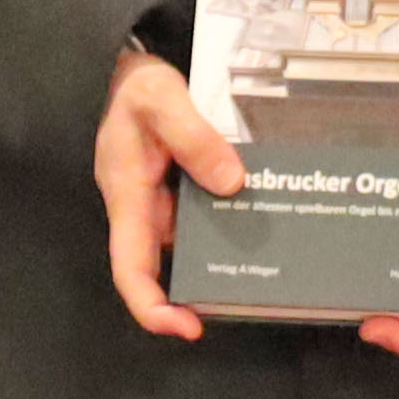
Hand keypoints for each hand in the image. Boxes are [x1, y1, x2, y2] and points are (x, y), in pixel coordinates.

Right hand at [92, 49, 244, 341]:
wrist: (131, 71)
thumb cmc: (135, 85)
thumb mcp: (161, 99)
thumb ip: (193, 138)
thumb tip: (231, 183)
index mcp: (127, 198)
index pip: (130, 270)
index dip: (152, 308)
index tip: (188, 328)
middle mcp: (144, 211)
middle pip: (166, 270)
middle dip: (202, 292)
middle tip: (252, 297)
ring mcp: (163, 205)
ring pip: (192, 247)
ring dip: (226, 258)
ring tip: (271, 264)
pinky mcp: (181, 193)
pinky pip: (207, 219)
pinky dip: (232, 225)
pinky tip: (265, 223)